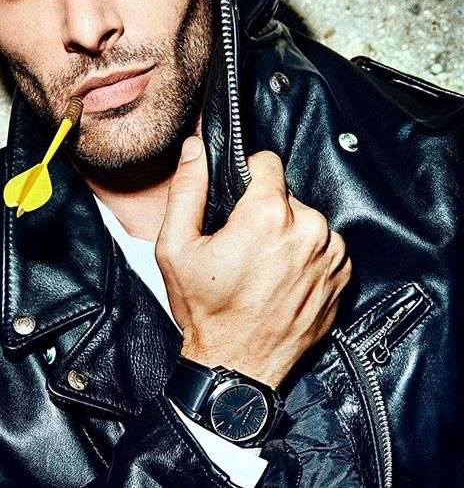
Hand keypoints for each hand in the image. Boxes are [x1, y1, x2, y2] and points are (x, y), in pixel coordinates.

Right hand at [155, 137, 350, 388]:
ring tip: (262, 264)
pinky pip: (325, 247)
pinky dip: (306, 255)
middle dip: (265, 209)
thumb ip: (187, 189)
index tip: (237, 197)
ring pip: (307, 220)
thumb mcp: (176, 246)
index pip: (268, 162)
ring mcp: (330, 256)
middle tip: (242, 242)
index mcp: (268, 215)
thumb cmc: (205, 310)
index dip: (247, 174)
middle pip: (286, 194)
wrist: (237, 368)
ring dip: (288, 232)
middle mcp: (308, 230)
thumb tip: (195, 149)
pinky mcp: (342, 278)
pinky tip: (282, 278)